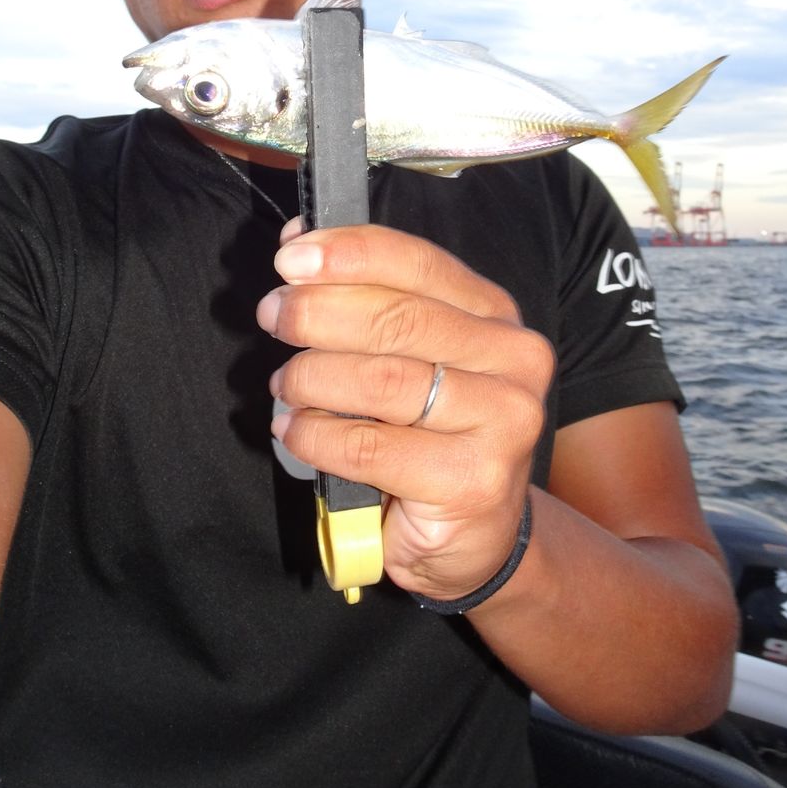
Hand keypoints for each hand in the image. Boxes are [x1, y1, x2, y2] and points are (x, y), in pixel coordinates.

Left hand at [257, 222, 553, 600]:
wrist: (474, 535)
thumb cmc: (429, 434)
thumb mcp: (413, 357)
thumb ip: (373, 304)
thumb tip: (299, 252)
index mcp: (496, 315)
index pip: (419, 264)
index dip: (350, 253)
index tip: (290, 257)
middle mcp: (513, 360)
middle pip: (399, 318)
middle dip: (319, 311)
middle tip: (272, 316)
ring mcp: (503, 422)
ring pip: (383, 381)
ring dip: (312, 378)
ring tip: (285, 386)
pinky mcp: (474, 481)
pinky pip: (370, 446)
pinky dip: (316, 435)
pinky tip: (294, 431)